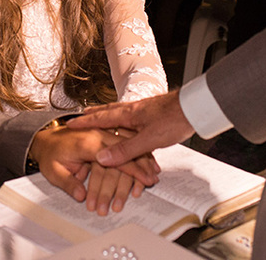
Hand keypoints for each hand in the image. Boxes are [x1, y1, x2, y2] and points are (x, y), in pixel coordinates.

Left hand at [29, 125, 158, 210]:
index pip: (115, 157)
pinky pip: (123, 140)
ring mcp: (101, 133)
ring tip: (154, 172)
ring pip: (127, 143)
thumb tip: (81, 196)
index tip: (145, 179)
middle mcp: (97, 134)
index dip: (132, 169)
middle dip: (141, 165)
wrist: (44, 139)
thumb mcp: (53, 171)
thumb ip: (68, 183)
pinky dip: (136, 150)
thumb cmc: (49, 155)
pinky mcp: (103, 134)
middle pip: (125, 148)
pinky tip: (147, 160)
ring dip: (141, 157)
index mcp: (86, 143)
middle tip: (153, 179)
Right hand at [68, 91, 194, 166]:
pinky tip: (130, 122)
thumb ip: (124, 150)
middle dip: (95, 115)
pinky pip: (132, 116)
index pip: (101, 119)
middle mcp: (133, 110)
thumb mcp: (147, 140)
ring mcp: (144, 110)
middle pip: (109, 111)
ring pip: (120, 112)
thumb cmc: (173, 121)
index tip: (71, 124)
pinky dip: (124, 118)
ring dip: (108, 115)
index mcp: (128, 115)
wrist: (195, 108)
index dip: (85, 123)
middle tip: (82, 115)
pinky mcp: (154, 113)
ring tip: (102, 116)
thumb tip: (101, 158)